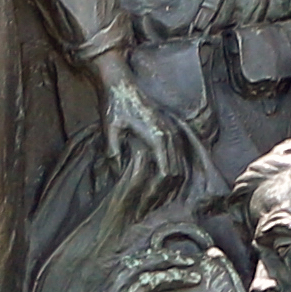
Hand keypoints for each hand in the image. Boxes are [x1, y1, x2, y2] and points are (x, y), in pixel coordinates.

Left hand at [99, 66, 189, 207]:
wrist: (120, 82)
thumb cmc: (113, 105)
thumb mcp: (109, 130)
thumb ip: (113, 152)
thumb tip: (117, 175)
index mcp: (157, 136)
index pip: (166, 173)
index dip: (157, 192)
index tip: (145, 205)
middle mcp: (170, 134)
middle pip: (176, 173)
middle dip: (164, 193)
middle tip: (148, 209)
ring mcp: (172, 130)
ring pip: (181, 166)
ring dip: (171, 185)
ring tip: (155, 200)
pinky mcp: (170, 128)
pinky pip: (179, 156)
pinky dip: (173, 171)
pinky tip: (162, 183)